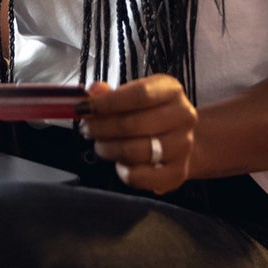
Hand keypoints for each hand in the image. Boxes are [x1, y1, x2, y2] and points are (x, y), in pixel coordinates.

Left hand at [79, 74, 196, 193]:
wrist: (180, 139)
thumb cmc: (151, 114)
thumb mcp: (133, 96)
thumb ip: (111, 94)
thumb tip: (93, 92)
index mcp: (171, 90)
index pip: (139, 95)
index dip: (107, 102)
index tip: (84, 107)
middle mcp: (183, 116)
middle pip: (133, 124)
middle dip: (101, 128)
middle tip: (87, 129)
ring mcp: (183, 146)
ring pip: (135, 151)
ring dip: (108, 149)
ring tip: (100, 144)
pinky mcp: (177, 173)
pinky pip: (140, 177)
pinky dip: (123, 171)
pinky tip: (119, 163)